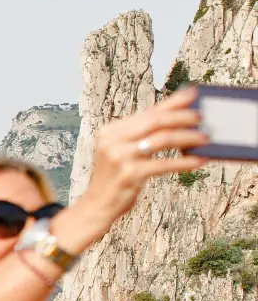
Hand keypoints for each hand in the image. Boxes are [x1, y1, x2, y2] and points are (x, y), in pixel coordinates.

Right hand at [56, 86, 209, 253]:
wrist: (96, 206)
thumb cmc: (116, 178)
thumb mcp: (122, 152)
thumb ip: (142, 136)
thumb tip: (177, 120)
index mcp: (110, 131)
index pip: (147, 112)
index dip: (172, 102)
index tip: (193, 94)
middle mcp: (112, 141)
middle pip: (155, 121)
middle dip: (182, 117)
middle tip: (201, 118)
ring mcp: (120, 157)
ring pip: (162, 139)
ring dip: (188, 137)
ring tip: (204, 138)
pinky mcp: (130, 175)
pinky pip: (164, 164)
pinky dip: (184, 162)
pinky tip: (198, 161)